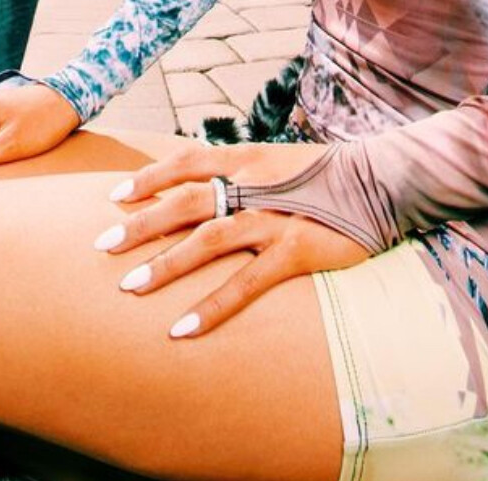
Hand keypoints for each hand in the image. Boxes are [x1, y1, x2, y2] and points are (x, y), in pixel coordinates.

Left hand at [95, 142, 368, 337]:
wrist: (385, 180)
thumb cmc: (330, 176)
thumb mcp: (282, 163)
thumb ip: (247, 172)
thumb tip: (209, 185)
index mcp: (250, 158)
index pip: (187, 162)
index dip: (149, 178)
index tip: (114, 195)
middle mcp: (255, 183)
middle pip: (186, 200)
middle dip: (141, 222)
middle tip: (101, 245)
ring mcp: (275, 217)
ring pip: (208, 238)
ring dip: (165, 263)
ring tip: (129, 287)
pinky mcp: (296, 250)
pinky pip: (246, 282)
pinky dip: (211, 306)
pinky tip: (182, 329)